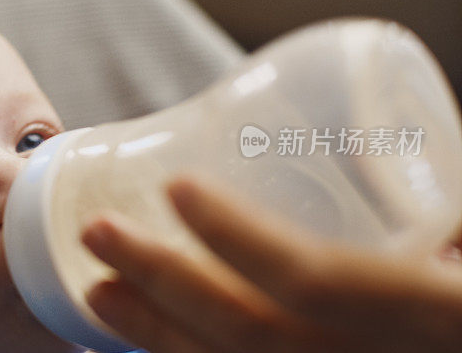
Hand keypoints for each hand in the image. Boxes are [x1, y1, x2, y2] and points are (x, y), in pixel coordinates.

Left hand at [81, 174, 461, 352]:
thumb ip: (446, 231)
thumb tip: (421, 212)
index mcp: (431, 323)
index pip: (314, 283)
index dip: (237, 237)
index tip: (176, 187)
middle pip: (249, 339)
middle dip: (161, 288)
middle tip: (96, 236)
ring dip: (155, 339)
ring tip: (97, 294)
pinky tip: (147, 346)